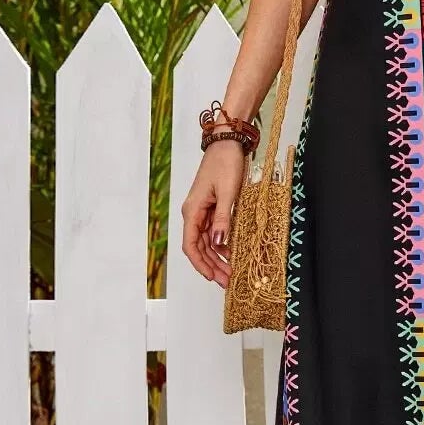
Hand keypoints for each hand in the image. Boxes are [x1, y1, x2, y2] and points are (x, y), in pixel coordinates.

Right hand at [181, 139, 247, 286]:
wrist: (227, 143)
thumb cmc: (225, 163)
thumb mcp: (228, 192)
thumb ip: (223, 219)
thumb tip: (219, 242)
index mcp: (192, 211)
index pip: (191, 246)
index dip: (200, 264)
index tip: (212, 278)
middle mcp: (194, 213)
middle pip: (199, 248)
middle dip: (212, 266)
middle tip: (228, 281)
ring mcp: (203, 211)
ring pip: (207, 242)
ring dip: (217, 258)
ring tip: (231, 272)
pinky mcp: (212, 207)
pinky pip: (214, 232)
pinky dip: (222, 244)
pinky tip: (232, 254)